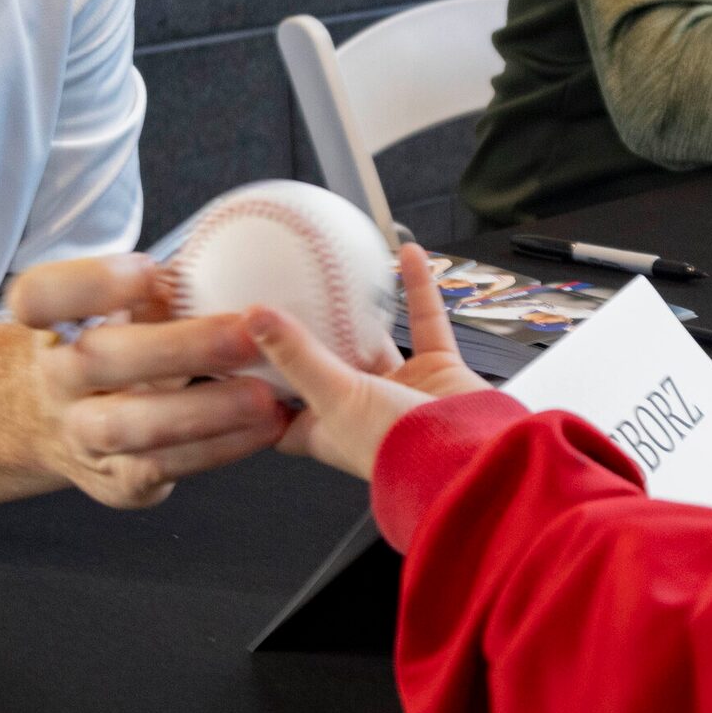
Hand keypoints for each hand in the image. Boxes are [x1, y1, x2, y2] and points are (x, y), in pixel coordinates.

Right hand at [5, 254, 286, 507]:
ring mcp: (81, 434)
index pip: (39, 297)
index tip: (148, 272)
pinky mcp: (116, 480)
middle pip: (100, 358)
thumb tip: (244, 255)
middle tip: (249, 334)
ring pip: (130, 425)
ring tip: (264, 396)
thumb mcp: (124, 309)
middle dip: (181, 347)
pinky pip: (165, 466)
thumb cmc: (117, 346)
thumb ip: (161, 288)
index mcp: (52, 322)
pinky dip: (220, 447)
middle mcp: (57, 378)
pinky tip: (264, 427)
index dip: (90, 284)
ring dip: (204, 410)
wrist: (60, 424)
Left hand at [248, 243, 489, 480]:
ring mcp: (402, 390)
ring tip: (342, 279)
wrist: (468, 456)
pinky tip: (408, 256)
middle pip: (328, 368)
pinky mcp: (439, 371)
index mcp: (327, 429)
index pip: (282, 412)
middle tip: (291, 301)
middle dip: (312, 340)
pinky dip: (418, 289)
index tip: (243, 355)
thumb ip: (297, 355)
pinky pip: (426, 322)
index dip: (262, 389)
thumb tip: (254, 319)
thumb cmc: (398, 448)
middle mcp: (362, 410)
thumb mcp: (334, 397)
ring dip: (364, 314)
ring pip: (376, 343)